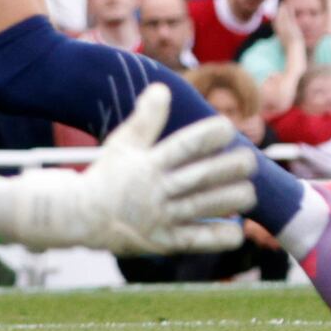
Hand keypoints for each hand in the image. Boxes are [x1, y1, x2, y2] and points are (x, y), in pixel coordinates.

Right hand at [0, 84, 252, 253]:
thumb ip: (145, 118)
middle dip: (229, 168)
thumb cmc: (107, 174)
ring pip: (202, 207)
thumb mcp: (122, 143)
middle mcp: (154, 190)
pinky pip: (194, 240)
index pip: (182, 146)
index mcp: (145, 164)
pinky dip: (217, 236)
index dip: (207, 135)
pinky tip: (236, 230)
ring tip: (250, 191)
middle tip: (251, 160)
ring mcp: (159, 218)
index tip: (227, 127)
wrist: (80, 215)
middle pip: (199, 177)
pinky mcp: (162, 242)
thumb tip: (163, 88)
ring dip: (230, 199)